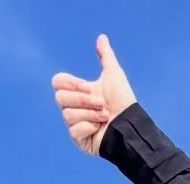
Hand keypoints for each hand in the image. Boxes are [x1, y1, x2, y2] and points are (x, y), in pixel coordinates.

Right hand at [51, 34, 134, 155]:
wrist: (131, 126)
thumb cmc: (123, 102)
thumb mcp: (114, 75)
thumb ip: (106, 56)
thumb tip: (102, 37)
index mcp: (78, 91)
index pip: (57, 82)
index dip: (71, 83)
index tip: (87, 85)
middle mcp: (74, 107)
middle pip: (60, 98)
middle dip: (84, 100)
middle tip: (102, 104)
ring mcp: (75, 124)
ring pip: (67, 114)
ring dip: (90, 114)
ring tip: (105, 116)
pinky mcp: (79, 139)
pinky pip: (73, 130)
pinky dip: (88, 127)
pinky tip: (100, 128)